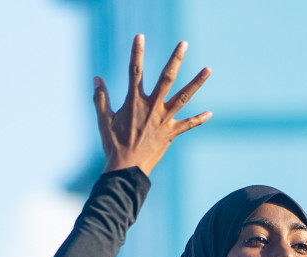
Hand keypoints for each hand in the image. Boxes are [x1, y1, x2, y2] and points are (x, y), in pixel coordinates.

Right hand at [94, 35, 211, 176]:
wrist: (127, 169)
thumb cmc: (114, 145)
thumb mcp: (104, 120)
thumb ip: (100, 98)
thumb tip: (97, 78)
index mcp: (134, 102)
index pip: (135, 71)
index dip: (136, 53)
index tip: (139, 36)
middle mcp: (152, 107)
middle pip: (166, 78)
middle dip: (175, 59)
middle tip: (184, 43)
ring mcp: (164, 120)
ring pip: (184, 97)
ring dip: (197, 82)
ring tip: (209, 69)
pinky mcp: (171, 133)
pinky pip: (188, 125)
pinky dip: (199, 119)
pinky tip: (210, 113)